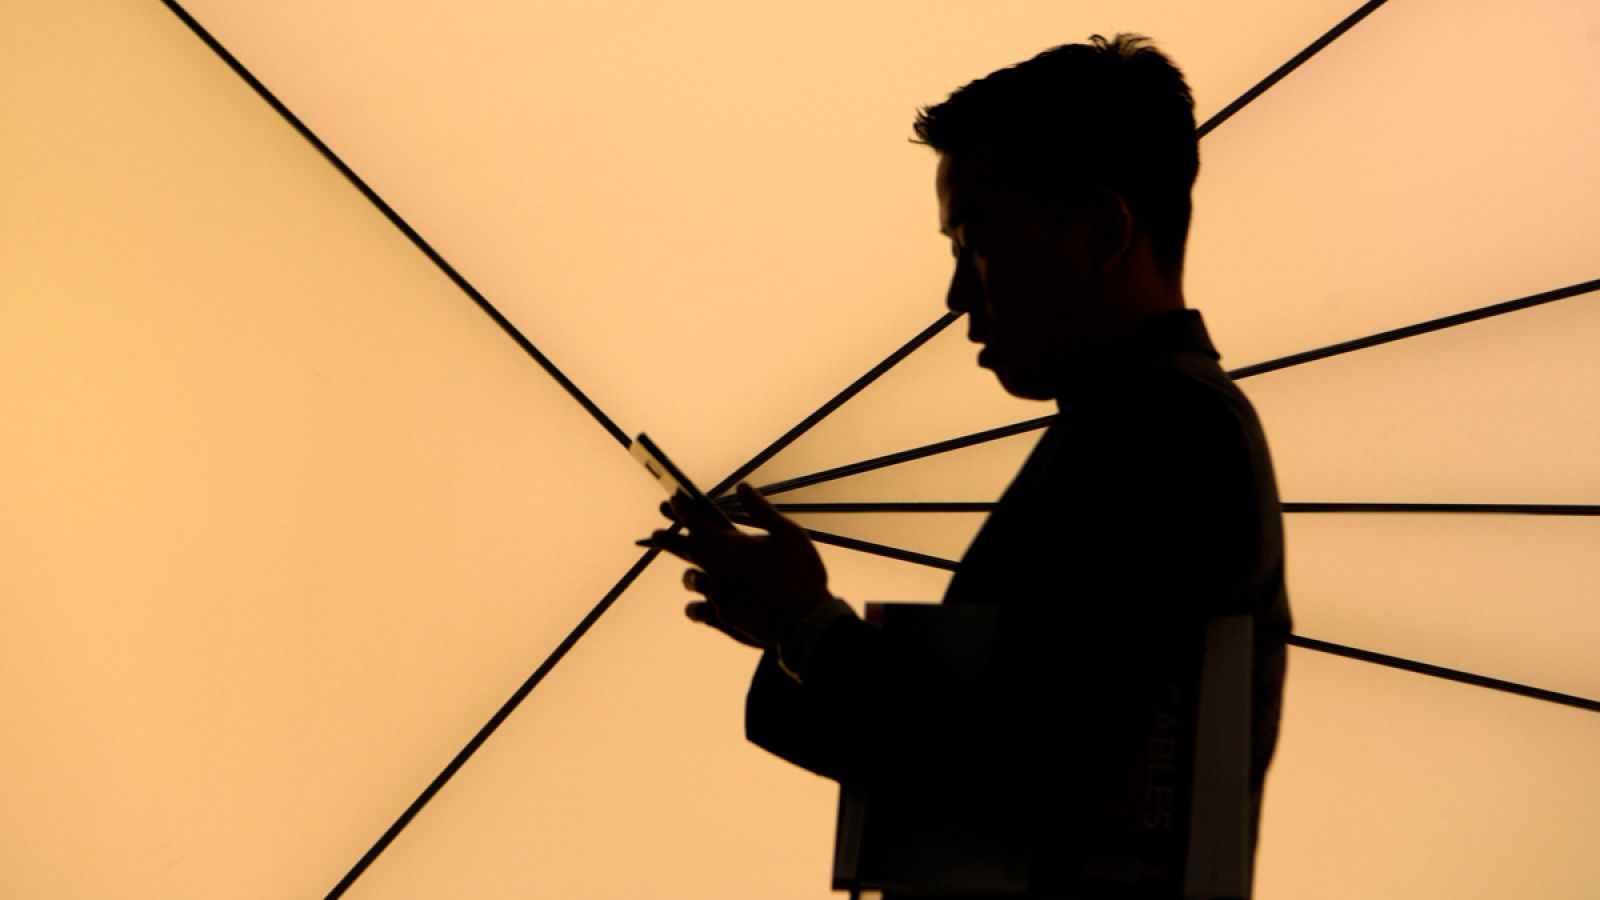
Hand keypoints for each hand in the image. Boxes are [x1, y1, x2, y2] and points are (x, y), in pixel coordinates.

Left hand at [644, 483, 830, 647]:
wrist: (806, 623)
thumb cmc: (801, 574)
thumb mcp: (789, 535)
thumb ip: (761, 510)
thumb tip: (742, 487)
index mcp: (731, 546)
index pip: (698, 522)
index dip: (683, 509)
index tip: (673, 499)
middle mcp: (718, 570)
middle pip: (685, 550)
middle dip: (670, 540)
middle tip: (656, 534)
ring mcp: (718, 596)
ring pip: (691, 580)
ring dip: (690, 574)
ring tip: (690, 573)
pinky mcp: (723, 618)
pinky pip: (697, 610)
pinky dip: (696, 606)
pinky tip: (699, 605)